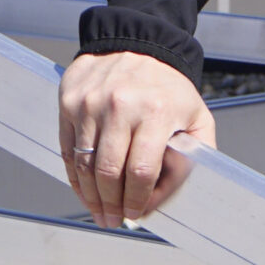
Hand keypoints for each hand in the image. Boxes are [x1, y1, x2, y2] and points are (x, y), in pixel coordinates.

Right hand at [57, 50, 216, 227]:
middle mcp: (121, 106)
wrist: (138, 44)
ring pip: (85, 165)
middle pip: (109, 173)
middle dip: (111, 205)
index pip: (141, 171)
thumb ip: (194, 157)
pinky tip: (84, 189)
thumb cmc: (168, 87)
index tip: (136, 213)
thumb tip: (167, 198)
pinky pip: (67, 149)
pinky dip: (75, 176)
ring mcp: (91, 103)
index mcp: (156, 111)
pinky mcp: (70, 102)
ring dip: (90, 196)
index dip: (137, 200)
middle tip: (114, 219)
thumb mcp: (197, 116)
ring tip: (99, 211)